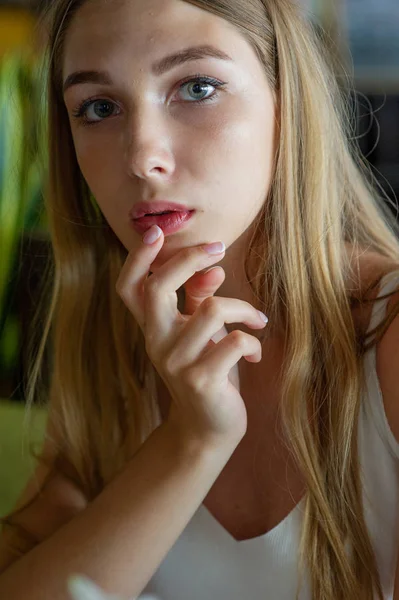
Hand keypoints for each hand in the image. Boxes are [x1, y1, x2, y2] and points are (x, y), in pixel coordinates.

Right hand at [116, 227, 267, 448]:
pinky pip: (235, 341)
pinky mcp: (201, 381)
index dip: (137, 259)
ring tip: (257, 321)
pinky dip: (253, 341)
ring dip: (244, 309)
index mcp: (152, 328)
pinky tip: (256, 354)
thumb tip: (213, 269)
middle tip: (219, 250)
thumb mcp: (201, 333)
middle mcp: (156, 343)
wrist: (210, 427)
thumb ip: (199, 301)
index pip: (129, 288)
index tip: (155, 232)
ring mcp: (176, 363)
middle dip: (189, 259)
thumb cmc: (208, 371)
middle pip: (158, 288)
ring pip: (211, 310)